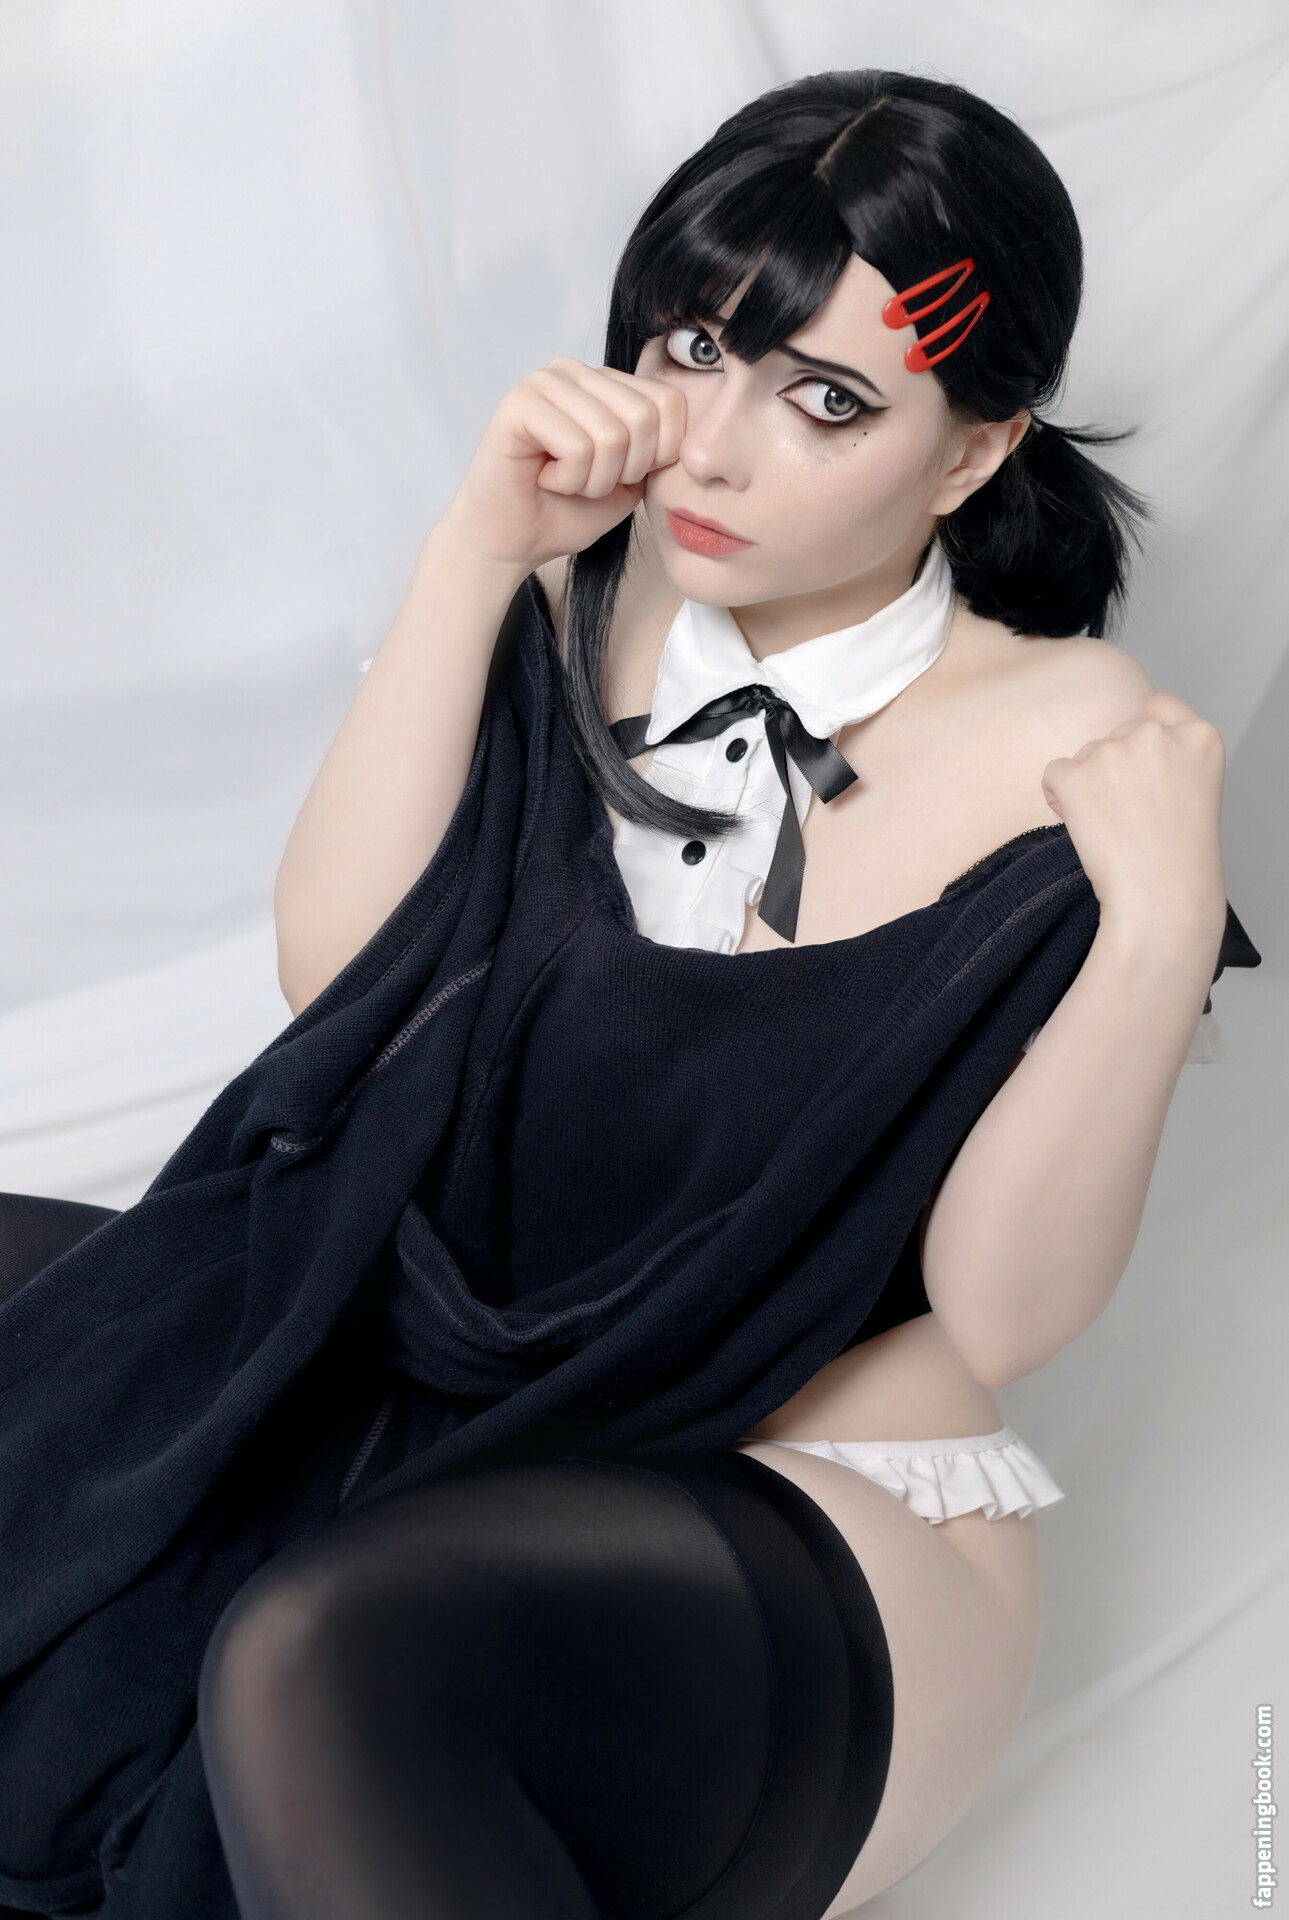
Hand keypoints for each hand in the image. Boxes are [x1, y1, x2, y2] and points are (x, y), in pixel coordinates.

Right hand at [440, 359, 685, 574]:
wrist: (510, 542)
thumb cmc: (565, 512)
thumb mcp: (631, 481)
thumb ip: (659, 451)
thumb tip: (690, 435)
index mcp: (606, 382)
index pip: (670, 402)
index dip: (656, 457)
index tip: (618, 477)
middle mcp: (577, 371)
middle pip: (644, 418)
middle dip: (624, 471)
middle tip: (587, 484)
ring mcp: (545, 381)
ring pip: (612, 434)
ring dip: (594, 480)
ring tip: (564, 482)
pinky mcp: (519, 403)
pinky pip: (577, 446)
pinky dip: (569, 481)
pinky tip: (544, 480)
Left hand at [1041, 690, 1226, 943]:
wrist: (1162, 898)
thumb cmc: (1180, 859)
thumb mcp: (1197, 791)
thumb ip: (1170, 759)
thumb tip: (1124, 752)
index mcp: (1200, 736)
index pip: (1160, 707)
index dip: (1145, 737)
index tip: (1143, 769)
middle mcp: (1158, 735)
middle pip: (1118, 733)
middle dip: (1116, 766)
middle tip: (1131, 815)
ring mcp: (1115, 751)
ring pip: (1085, 755)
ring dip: (1089, 785)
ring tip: (1115, 828)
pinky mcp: (1077, 774)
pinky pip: (1054, 774)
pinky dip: (1060, 798)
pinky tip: (1086, 827)